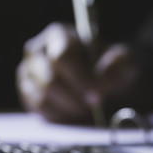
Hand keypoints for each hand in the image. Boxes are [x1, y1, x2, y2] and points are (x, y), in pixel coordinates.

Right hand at [17, 23, 150, 122]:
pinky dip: (59, 117)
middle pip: (49, 79)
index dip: (80, 79)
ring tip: (88, 110)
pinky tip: (75, 115)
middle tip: (94, 107)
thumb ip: (118, 65)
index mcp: (60, 35)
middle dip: (75, 98)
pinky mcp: (27, 94)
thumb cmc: (113, 69)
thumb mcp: (125, 61)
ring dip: (68, 109)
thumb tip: (101, 80)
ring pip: (42, 97)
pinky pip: (38, 110)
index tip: (98, 96)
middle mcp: (38, 51)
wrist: (108, 86)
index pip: (62, 57)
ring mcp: (28, 73)